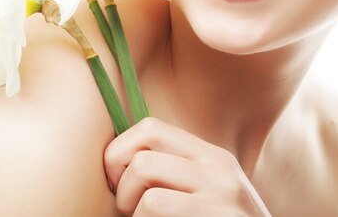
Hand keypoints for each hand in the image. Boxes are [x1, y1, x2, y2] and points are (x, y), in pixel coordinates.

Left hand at [104, 117, 271, 215]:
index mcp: (211, 157)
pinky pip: (153, 203)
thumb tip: (118, 166)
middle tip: (124, 207)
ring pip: (143, 170)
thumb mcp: (208, 196)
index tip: (119, 185)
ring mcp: (219, 188)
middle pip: (143, 142)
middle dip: (118, 176)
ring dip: (128, 205)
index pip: (150, 128)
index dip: (120, 152)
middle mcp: (217, 165)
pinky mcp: (215, 212)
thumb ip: (177, 176)